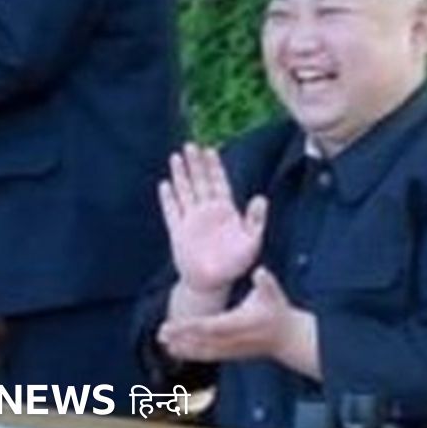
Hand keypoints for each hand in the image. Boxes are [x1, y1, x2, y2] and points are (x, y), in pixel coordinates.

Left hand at [158, 267, 297, 361]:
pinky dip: (192, 355)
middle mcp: (232, 339)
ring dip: (183, 348)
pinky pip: (208, 356)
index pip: (210, 326)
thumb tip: (259, 272)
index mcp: (239, 323)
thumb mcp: (274, 294)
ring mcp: (231, 350)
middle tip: (160, 333)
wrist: (287, 339)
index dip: (190, 327)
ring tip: (163, 343)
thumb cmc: (276, 311)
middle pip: (202, 341)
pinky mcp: (230, 355)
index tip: (173, 325)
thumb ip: (266, 283)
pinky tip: (177, 352)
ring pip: (203, 352)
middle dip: (181, 338)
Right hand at [159, 143, 267, 294]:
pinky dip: (168, 199)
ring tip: (176, 156)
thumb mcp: (252, 241)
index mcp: (225, 210)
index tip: (210, 149)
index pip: (219, 182)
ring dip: (181, 175)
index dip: (214, 166)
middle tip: (190, 144)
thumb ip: (256, 220)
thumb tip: (261, 197)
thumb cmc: (236, 263)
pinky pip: (172, 211)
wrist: (213, 282)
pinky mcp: (178, 231)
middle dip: (195, 164)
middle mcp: (207, 211)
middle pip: (200, 181)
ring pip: (185, 191)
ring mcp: (191, 220)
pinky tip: (165, 185)